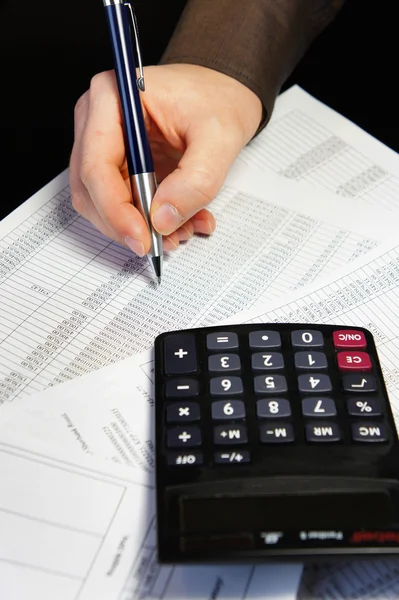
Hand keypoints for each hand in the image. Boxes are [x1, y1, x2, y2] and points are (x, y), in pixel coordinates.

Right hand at [70, 64, 262, 255]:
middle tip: (161, 243)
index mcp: (111, 98)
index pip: (95, 166)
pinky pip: (121, 204)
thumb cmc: (218, 100)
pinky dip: (148, 221)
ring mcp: (104, 144)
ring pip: (102, 204)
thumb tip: (162, 219)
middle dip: (125, 225)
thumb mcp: (219, 138)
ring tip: (179, 231)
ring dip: (137, 227)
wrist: (225, 94)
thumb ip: (195, 180)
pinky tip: (180, 222)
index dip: (115, 211)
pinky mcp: (117, 164)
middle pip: (91, 190)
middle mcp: (97, 121)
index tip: (142, 238)